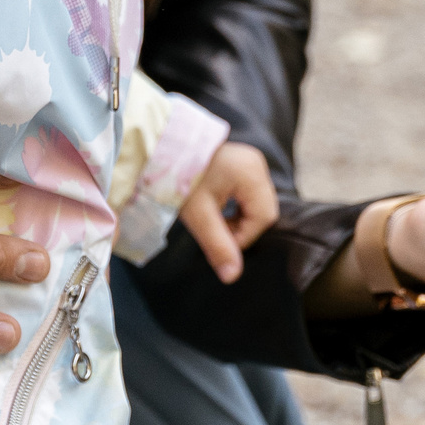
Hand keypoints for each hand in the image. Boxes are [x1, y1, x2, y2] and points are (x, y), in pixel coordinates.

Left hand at [180, 141, 278, 280]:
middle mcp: (257, 164)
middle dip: (243, 227)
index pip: (264, 217)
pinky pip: (249, 192)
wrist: (160, 148)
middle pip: (264, 209)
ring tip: (215, 220)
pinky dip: (237, 206)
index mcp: (251, 172)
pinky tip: (218, 208)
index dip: (244, 236)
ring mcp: (251, 162)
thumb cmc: (178, 178)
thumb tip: (232, 277)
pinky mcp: (242, 164)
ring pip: (257, 202)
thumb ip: (217, 245)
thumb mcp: (198, 214)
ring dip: (240, 218)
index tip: (220, 240)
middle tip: (218, 230)